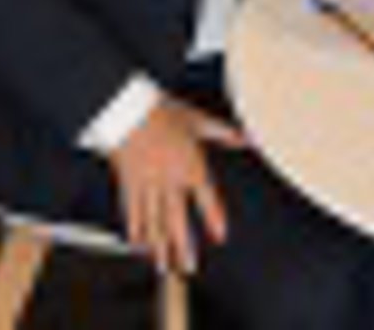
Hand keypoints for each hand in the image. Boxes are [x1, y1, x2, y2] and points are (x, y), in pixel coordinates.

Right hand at [108, 97, 247, 275]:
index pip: (206, 197)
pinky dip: (135, 230)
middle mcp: (169, 178)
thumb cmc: (162, 110)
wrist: (126, 106)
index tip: (219, 236)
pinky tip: (138, 245)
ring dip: (159, 246)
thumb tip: (246, 138)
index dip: (214, 218)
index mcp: (190, 163)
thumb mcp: (196, 120)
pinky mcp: (128, 183)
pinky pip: (132, 212)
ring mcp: (147, 183)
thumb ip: (222, 133)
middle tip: (188, 267)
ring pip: (154, 221)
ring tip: (163, 265)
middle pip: (176, 219)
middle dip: (183, 246)